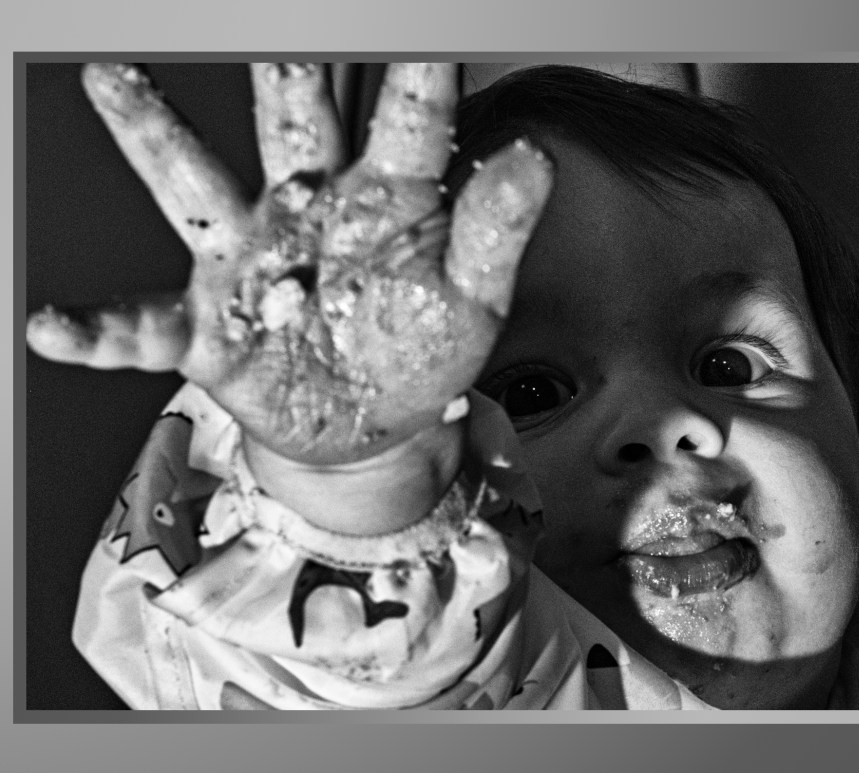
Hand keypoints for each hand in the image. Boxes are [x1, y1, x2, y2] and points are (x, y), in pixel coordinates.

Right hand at [26, 63, 552, 468]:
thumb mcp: (472, 296)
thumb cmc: (421, 349)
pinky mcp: (206, 330)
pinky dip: (101, 328)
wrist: (373, 425)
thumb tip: (536, 154)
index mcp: (384, 196)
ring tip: (114, 79)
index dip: (416, 63)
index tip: (424, 18)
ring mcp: (247, 263)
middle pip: (291, 123)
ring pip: (197, 190)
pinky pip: (143, 327)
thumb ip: (495, 229)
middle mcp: (305, 210)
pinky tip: (54, 326)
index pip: (408, 117)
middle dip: (281, 67)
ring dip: (157, 139)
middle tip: (273, 16)